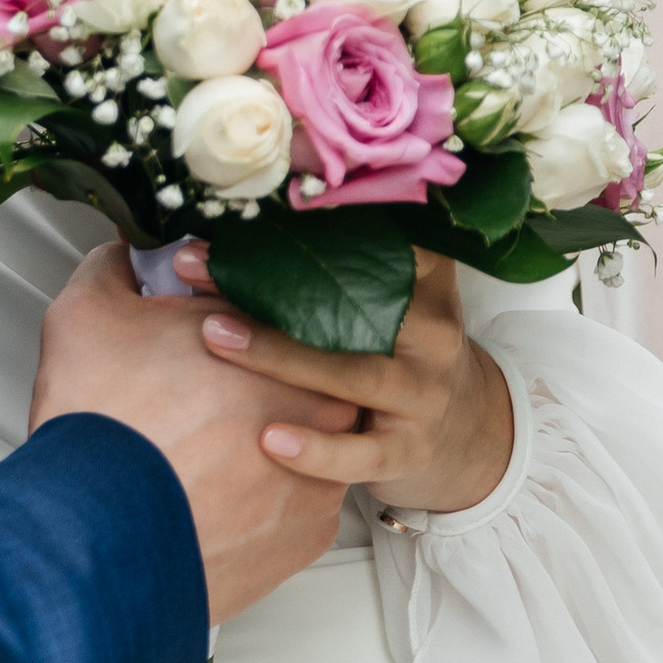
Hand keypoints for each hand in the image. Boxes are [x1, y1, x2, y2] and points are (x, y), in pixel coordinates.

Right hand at [29, 242, 354, 620]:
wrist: (100, 537)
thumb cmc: (104, 431)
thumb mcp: (88, 314)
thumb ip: (114, 269)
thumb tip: (121, 260)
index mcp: (276, 340)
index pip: (272, 314)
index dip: (232, 323)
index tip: (204, 335)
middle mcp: (317, 404)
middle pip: (300, 380)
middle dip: (260, 384)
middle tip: (211, 395)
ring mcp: (321, 473)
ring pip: (308, 447)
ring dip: (269, 444)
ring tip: (213, 452)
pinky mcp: (310, 534)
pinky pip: (298, 507)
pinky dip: (266, 502)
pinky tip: (224, 496)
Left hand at [180, 242, 512, 514]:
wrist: (467, 432)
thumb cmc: (401, 349)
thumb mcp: (392, 298)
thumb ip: (337, 265)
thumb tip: (229, 227)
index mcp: (427, 275)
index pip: (366, 236)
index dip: (302, 223)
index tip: (241, 210)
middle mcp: (433, 329)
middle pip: (348, 301)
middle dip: (266, 283)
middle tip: (195, 266)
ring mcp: (426, 391)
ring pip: (352, 374)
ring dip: (277, 355)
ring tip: (213, 337)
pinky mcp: (412, 448)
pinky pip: (363, 453)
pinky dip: (318, 450)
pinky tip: (268, 439)